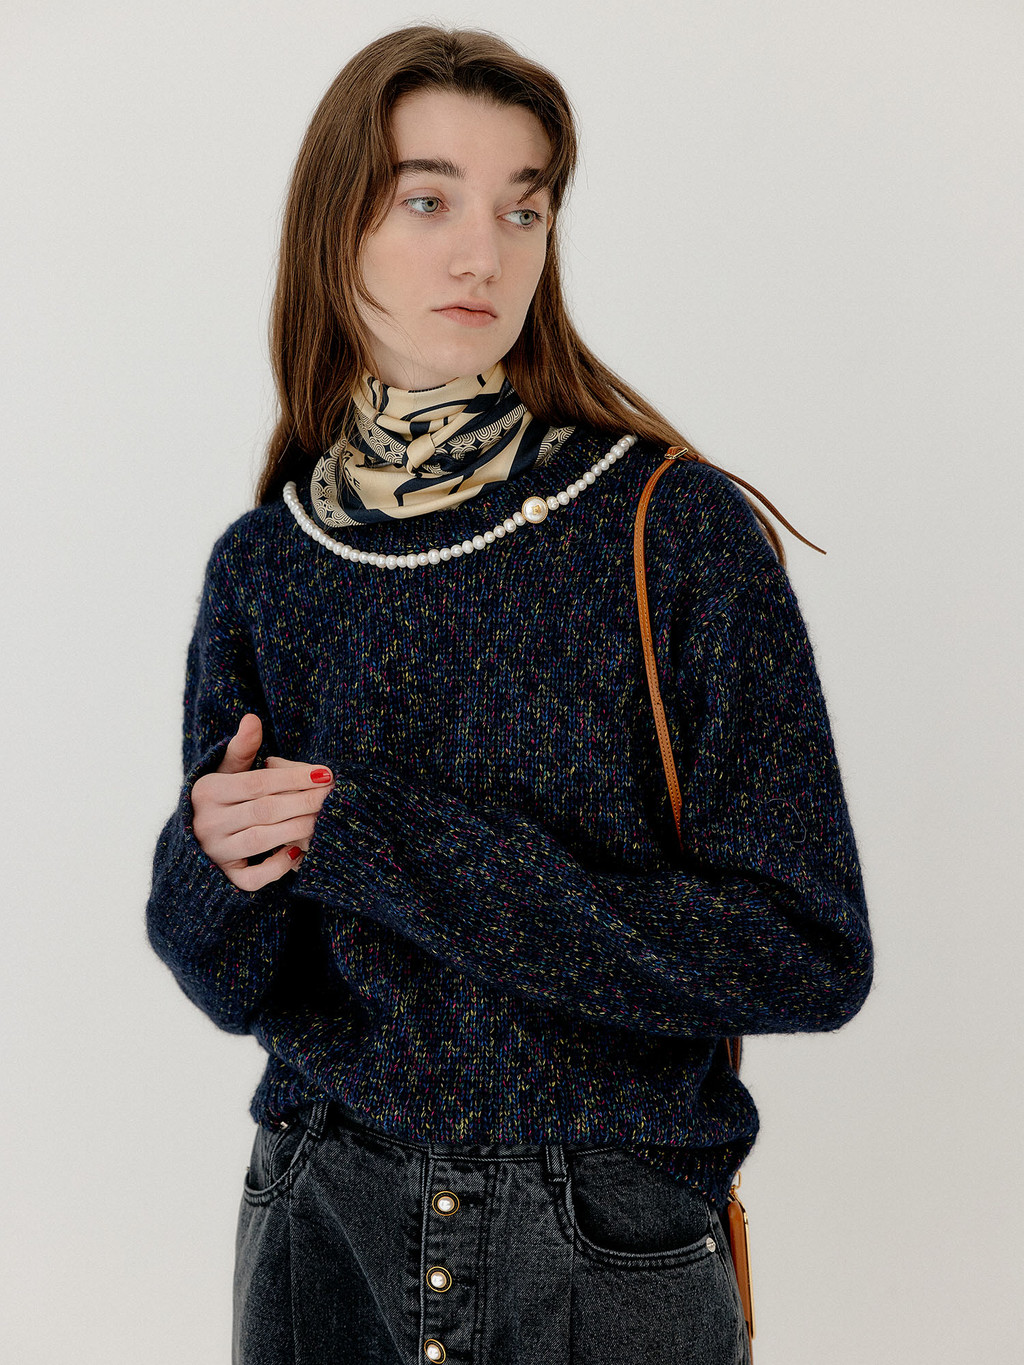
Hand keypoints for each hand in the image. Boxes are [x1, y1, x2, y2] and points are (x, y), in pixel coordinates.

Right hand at [190, 712, 334, 889]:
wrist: (195, 838)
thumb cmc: (222, 797)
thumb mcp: (227, 771)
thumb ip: (242, 748)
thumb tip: (252, 718)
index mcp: (208, 791)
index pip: (257, 783)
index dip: (293, 778)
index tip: (325, 773)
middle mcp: (208, 823)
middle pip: (263, 811)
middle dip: (302, 802)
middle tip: (331, 795)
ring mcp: (215, 852)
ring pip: (260, 841)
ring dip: (295, 828)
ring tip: (322, 818)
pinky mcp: (225, 877)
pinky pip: (251, 878)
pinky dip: (275, 866)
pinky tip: (298, 851)